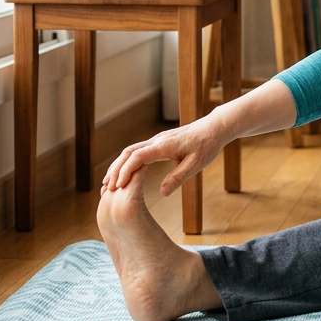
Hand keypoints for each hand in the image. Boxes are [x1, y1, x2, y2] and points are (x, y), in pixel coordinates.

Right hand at [101, 114, 226, 197]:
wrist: (214, 128)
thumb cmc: (207, 145)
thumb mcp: (196, 164)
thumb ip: (179, 177)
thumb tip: (162, 193)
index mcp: (165, 146)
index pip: (138, 157)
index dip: (126, 171)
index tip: (118, 187)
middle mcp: (157, 141)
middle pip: (128, 153)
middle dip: (116, 170)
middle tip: (106, 189)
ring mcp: (157, 140)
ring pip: (131, 151)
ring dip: (118, 166)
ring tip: (109, 184)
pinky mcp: (159, 142)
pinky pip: (137, 151)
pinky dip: (127, 162)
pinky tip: (124, 174)